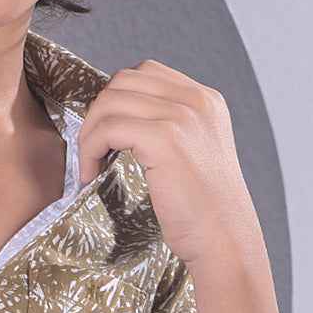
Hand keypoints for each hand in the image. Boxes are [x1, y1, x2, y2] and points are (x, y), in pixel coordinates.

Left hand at [77, 60, 259, 268]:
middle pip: (123, 81)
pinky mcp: (166, 139)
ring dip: (88, 134)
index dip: (116, 99)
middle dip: (98, 113)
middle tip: (92, 149)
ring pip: (110, 102)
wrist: (223, 240)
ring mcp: (183, 116)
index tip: (106, 134)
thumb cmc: (202, 209)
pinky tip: (92, 174)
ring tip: (90, 164)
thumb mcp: (193, 153)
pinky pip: (108, 128)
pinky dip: (89, 150)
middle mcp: (197, 100)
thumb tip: (114, 114)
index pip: (145, 73)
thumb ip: (166, 125)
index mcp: (205, 100)